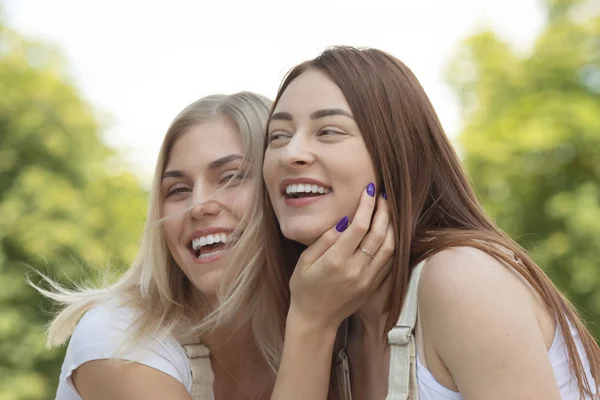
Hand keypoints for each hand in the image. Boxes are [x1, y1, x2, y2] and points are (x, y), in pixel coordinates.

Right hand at [287, 183, 393, 332]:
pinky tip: (390, 231)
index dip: (366, 205)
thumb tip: (345, 221)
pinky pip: (390, 262)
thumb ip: (325, 240)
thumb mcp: (305, 261)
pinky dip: (393, 243)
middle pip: (379, 234)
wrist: (315, 320)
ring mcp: (368, 280)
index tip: (369, 190)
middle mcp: (356, 270)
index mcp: (336, 261)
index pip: (358, 226)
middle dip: (383, 211)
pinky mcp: (374, 286)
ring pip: (390, 247)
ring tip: (388, 210)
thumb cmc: (304, 288)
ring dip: (392, 226)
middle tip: (383, 195)